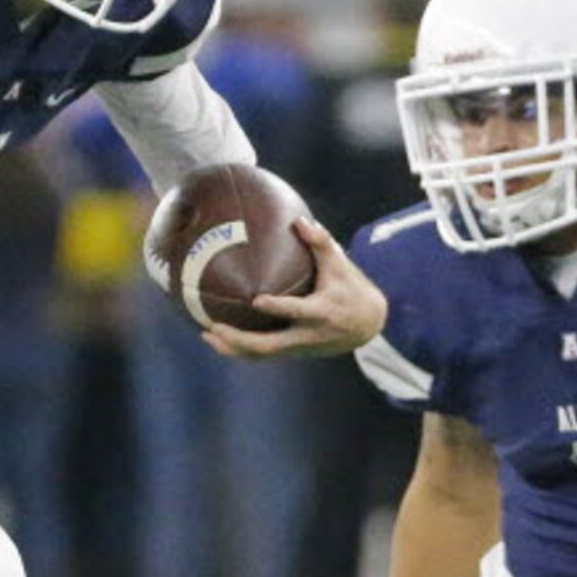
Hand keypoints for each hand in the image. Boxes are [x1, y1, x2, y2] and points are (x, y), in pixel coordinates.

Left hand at [204, 218, 388, 360]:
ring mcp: (299, 347)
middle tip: (213, 326)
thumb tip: (298, 221)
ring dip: (233, 349)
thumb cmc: (352, 288)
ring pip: (262, 355)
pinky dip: (240, 350)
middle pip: (270, 345)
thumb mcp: (342, 265)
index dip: (278, 308)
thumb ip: (321, 243)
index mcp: (322, 312)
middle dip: (239, 339)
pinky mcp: (294, 352)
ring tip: (206, 335)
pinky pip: (263, 356)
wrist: (369, 324)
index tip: (256, 300)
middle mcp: (308, 335)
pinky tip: (219, 339)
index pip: (297, 312)